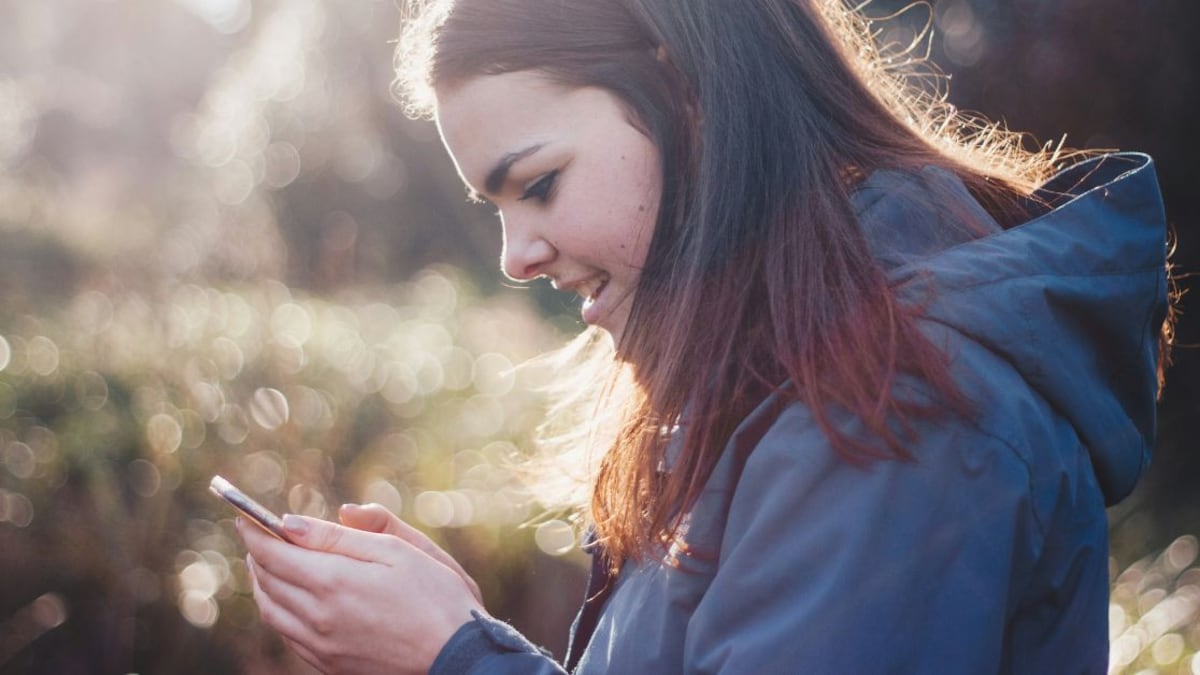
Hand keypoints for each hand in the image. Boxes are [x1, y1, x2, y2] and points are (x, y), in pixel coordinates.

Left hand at [238, 505, 484, 674]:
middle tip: (256, 534)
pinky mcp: (329, 665)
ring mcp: (321, 645)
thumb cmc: (437, 596)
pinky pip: (287, 634)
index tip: (244, 515)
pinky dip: (277, 610)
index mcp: (334, 581)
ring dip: (262, 583)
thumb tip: (292, 522)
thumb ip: (343, 535)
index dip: (254, 531)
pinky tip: (289, 599)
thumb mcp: (397, 550)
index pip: (273, 552)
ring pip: (271, 611)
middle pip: (267, 581)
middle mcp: (318, 616)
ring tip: (266, 563)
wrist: (457, 656)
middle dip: (257, 553)